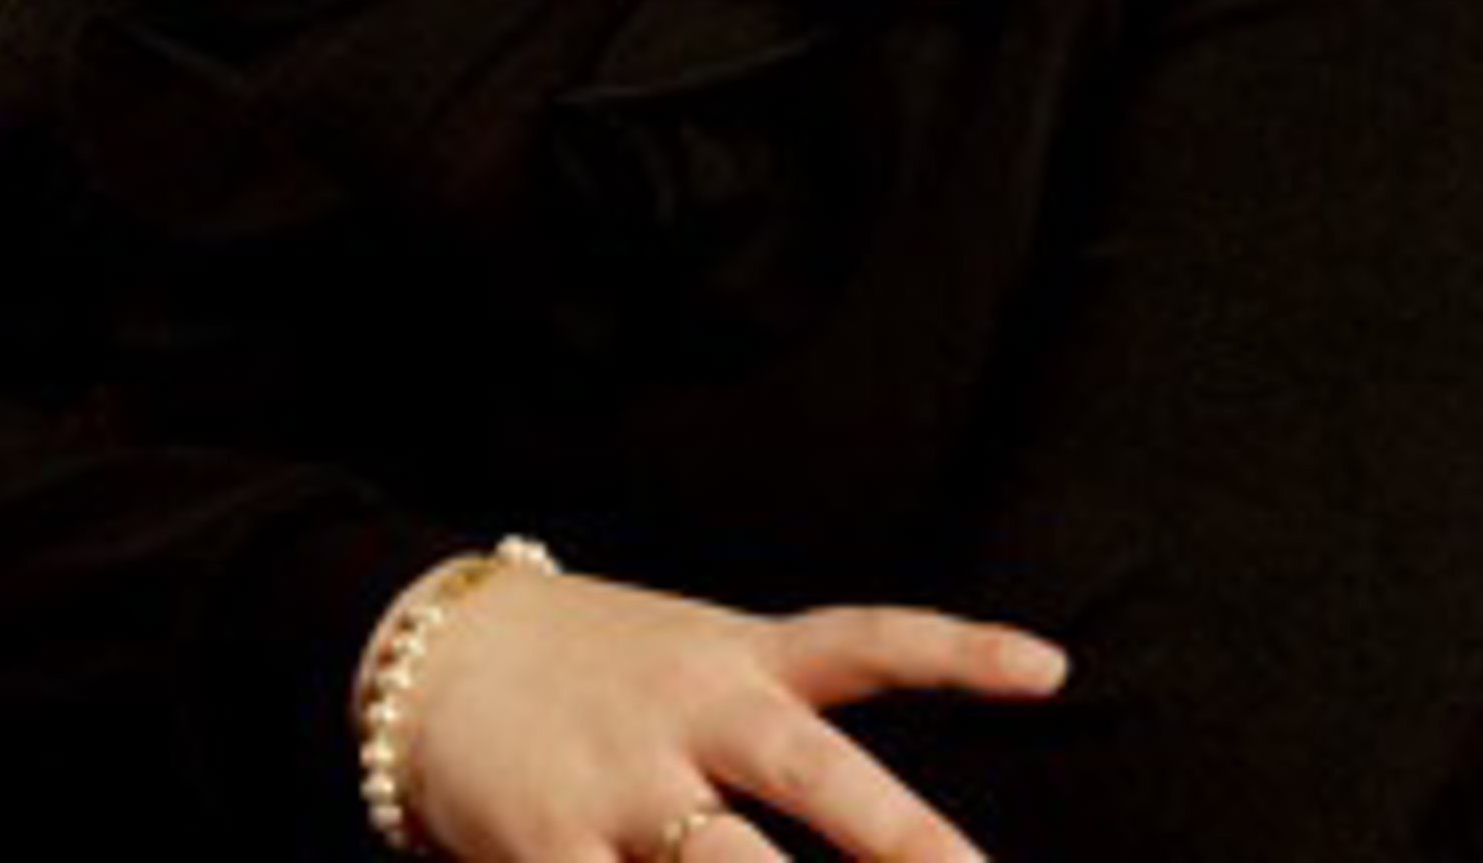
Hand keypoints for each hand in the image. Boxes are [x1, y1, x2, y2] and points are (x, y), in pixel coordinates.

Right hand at [392, 561, 1066, 859]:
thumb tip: (890, 836)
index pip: (868, 641)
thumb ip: (776, 723)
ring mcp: (622, 786)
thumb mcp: (694, 659)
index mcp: (738, 658)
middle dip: (902, 837)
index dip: (960, 651)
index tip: (1051, 668)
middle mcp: (693, 712)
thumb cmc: (594, 669)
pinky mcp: (549, 851)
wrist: (430, 651)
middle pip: (816, 771)